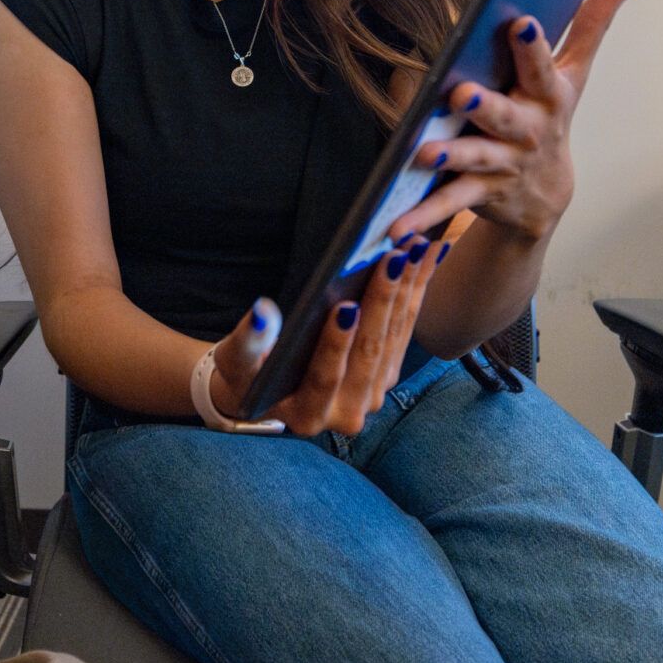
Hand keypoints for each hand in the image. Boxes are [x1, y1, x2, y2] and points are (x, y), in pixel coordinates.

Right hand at [208, 234, 451, 438]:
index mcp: (307, 415)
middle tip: (393, 257)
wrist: (265, 387)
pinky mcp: (386, 374)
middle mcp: (347, 413)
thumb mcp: (237, 359)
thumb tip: (262, 313)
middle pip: (369, 352)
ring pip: (394, 337)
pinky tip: (426, 257)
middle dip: (383, 301)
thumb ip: (248, 341)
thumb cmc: (246, 372)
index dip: (336, 343)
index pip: (325, 377)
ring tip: (414, 247)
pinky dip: (416, 290)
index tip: (345, 306)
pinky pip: (405, 329)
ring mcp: (372, 394)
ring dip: (408, 289)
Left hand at [391, 0, 636, 244]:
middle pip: (506, 117)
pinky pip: (448, 203)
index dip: (533, 49)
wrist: (546, 195)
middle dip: (487, 105)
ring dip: (452, 156)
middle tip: (463, 93)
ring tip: (424, 153)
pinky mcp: (479, 193)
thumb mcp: (574, 74)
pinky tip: (395, 227)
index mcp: (547, 97)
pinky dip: (422, 216)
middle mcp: (527, 132)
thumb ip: (591, 25)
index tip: (521, 22)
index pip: (542, 68)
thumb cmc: (551, 116)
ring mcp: (502, 165)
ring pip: (475, 158)